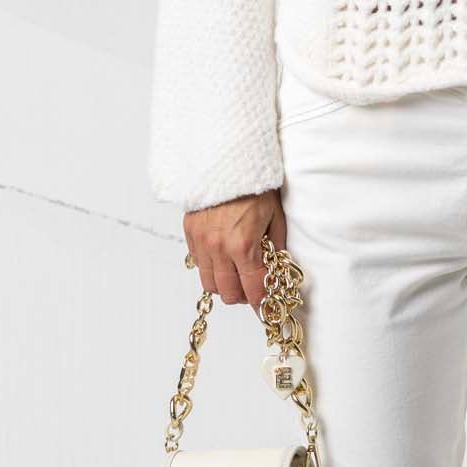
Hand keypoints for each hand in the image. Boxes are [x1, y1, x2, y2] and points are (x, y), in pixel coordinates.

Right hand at [183, 190, 286, 315]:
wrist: (227, 161)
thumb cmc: (254, 187)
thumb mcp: (275, 218)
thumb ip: (276, 248)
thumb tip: (276, 271)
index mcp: (244, 246)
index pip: (253, 290)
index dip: (262, 303)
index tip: (267, 305)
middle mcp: (219, 248)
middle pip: (228, 294)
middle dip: (243, 295)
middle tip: (252, 287)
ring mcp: (201, 242)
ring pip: (209, 284)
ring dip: (224, 283)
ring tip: (236, 272)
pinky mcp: (190, 233)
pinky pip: (198, 264)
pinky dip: (210, 266)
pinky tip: (222, 255)